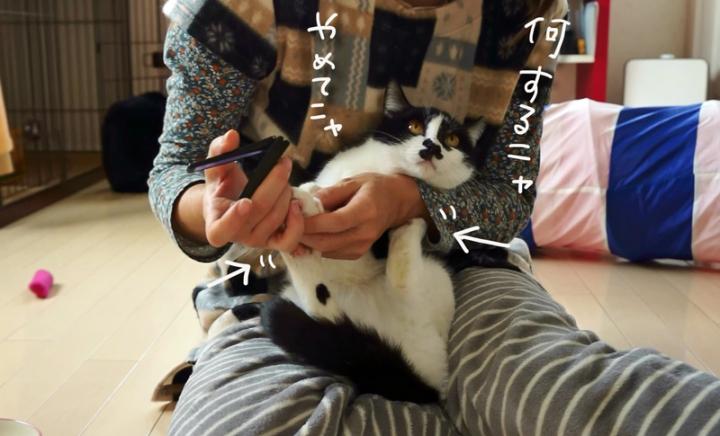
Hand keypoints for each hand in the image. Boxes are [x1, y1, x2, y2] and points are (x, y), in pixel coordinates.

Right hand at [203, 130, 303, 250]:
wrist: (233, 205)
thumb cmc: (222, 187)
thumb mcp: (216, 170)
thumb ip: (219, 152)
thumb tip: (230, 136)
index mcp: (216, 224)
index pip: (220, 230)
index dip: (234, 218)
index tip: (246, 202)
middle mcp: (237, 237)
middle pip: (258, 211)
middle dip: (274, 183)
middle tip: (282, 162)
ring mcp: (257, 241)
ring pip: (276, 218)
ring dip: (285, 192)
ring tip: (284, 174)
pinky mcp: (275, 243)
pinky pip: (290, 240)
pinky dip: (297, 222)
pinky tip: (296, 202)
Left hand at [300, 173, 430, 259]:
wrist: (397, 203)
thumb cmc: (375, 188)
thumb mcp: (353, 181)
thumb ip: (330, 193)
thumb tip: (307, 202)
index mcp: (365, 210)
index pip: (334, 222)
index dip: (310, 222)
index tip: (292, 212)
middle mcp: (365, 232)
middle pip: (326, 241)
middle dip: (303, 234)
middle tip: (288, 221)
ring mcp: (362, 246)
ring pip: (325, 250)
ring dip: (307, 241)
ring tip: (297, 225)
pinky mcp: (357, 253)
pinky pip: (330, 253)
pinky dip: (317, 245)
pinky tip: (311, 232)